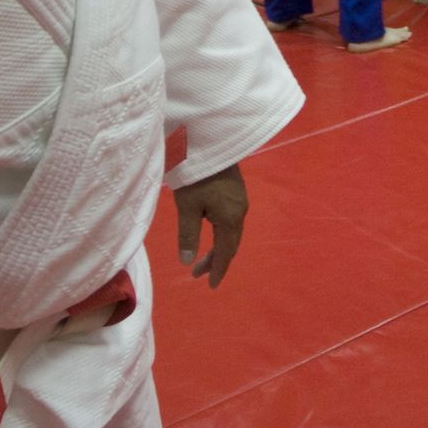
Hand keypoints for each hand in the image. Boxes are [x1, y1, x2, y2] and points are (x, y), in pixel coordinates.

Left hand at [173, 164, 247, 288]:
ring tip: (202, 258)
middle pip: (231, 244)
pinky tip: (211, 232)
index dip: (217, 270)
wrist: (208, 142)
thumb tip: (188, 261)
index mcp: (230, 218)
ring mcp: (241, 200)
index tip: (211, 285)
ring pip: (232, 232)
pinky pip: (232, 221)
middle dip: (216, 261)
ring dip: (219, 247)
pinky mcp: (237, 191)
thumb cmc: (195, 175)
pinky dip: (222, 234)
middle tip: (198, 274)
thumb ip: (188, 235)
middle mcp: (240, 212)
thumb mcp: (187, 206)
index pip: (225, 252)